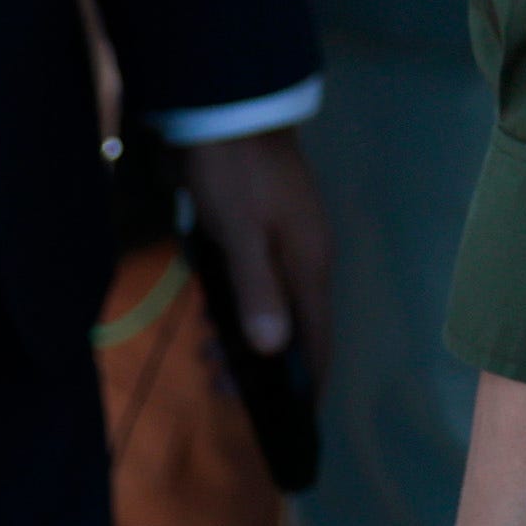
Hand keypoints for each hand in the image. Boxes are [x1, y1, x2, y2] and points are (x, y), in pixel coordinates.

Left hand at [174, 119, 330, 367]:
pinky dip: (238, 304)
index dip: (311, 380)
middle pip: (295, 324)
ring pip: (273, 302)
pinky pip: (258, 280)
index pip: (319, 336)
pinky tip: (209, 312)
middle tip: (219, 386)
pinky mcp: (265, 224)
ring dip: (245, 334)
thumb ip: (257, 292)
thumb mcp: (239, 235)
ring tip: (206, 354)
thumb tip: (275, 351)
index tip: (297, 421)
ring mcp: (287, 237)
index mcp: (309, 262)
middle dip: (263, 364)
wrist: (227, 104)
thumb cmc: (233, 173)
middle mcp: (306, 254)